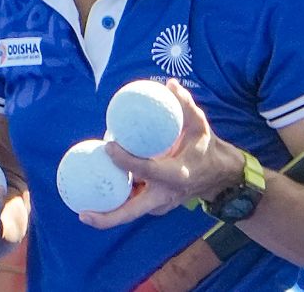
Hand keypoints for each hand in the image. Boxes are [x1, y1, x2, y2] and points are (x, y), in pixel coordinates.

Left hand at [80, 79, 243, 228]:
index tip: (108, 145)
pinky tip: (101, 188)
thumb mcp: (200, 126)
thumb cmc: (207, 149)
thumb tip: (170, 84)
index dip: (124, 160)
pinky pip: (133, 204)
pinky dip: (118, 199)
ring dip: (107, 208)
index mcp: (176, 175)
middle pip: (131, 213)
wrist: (220, 176)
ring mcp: (160, 205)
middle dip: (106, 218)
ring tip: (83, 200)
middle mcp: (165, 196)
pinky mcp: (156, 206)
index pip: (145, 169)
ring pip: (129, 212)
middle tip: (83, 213)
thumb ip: (186, 106)